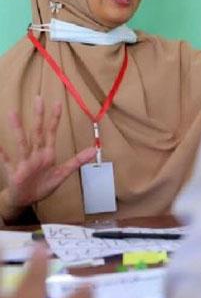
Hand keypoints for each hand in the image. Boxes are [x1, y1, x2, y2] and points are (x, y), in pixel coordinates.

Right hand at [0, 97, 96, 215]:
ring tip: (13, 113)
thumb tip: (94, 150)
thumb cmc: (43, 184)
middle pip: (37, 132)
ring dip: (18, 129)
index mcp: (47, 153)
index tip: (57, 103)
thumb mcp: (63, 173)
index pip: (52, 132)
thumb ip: (77, 161)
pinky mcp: (15, 172)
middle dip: (38, 116)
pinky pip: (8, 162)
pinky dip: (3, 154)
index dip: (55, 118)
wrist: (27, 199)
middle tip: (38, 98)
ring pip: (22, 143)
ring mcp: (24, 162)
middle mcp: (35, 154)